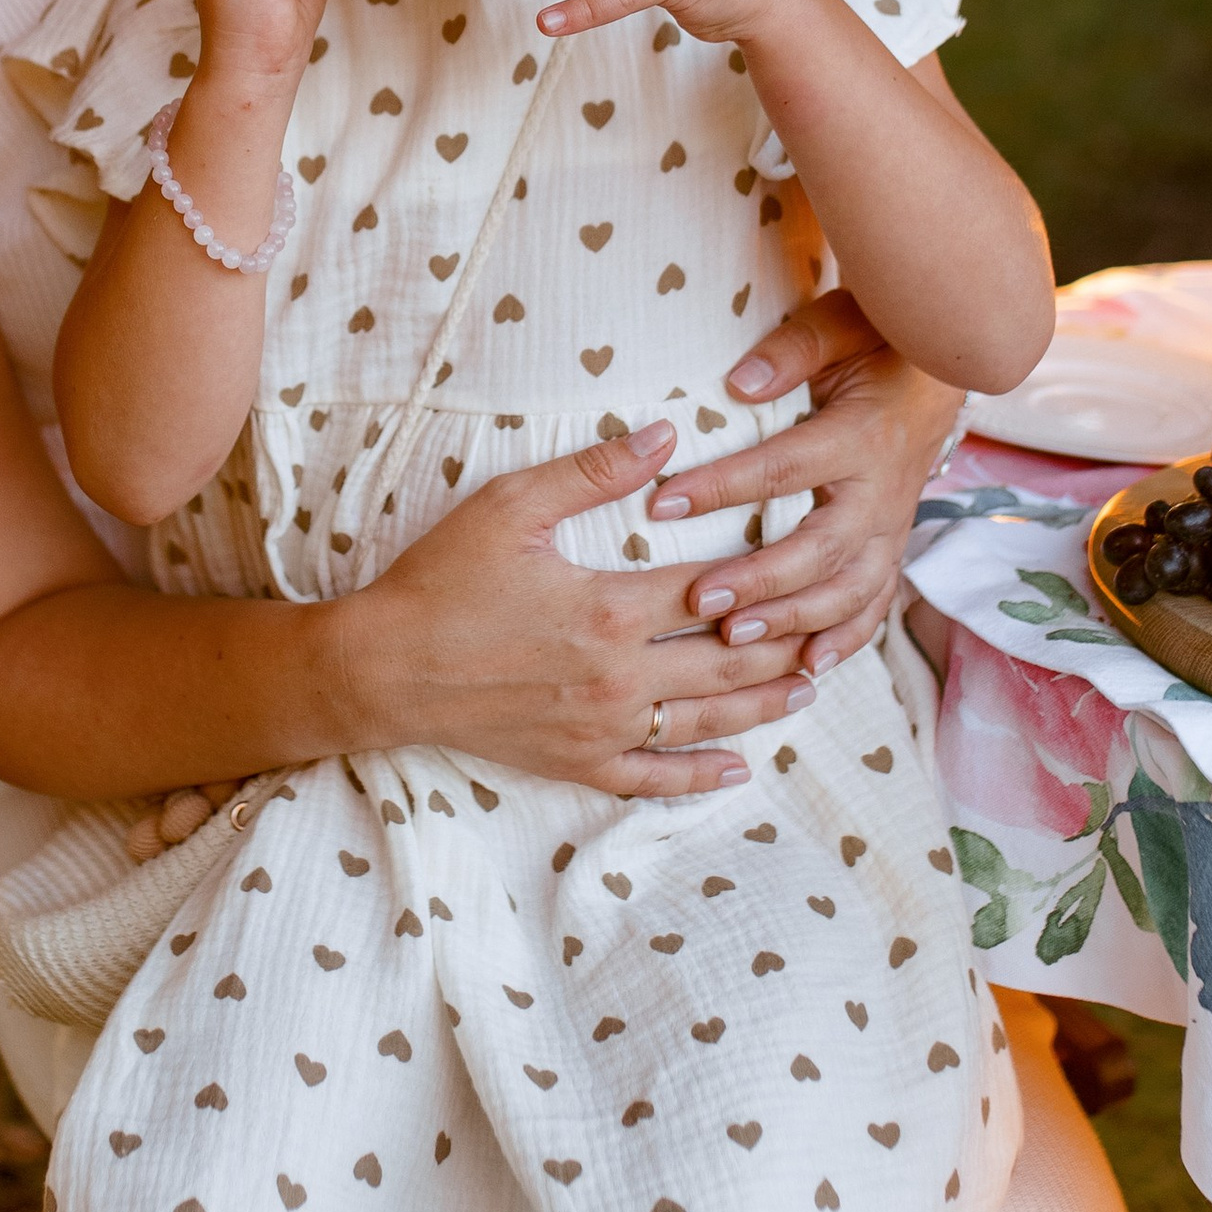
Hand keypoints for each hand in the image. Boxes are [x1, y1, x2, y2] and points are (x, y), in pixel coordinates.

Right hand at [340, 422, 817, 799]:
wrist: (381, 669)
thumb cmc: (439, 581)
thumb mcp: (510, 505)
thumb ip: (593, 470)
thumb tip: (664, 433)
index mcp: (610, 607)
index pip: (713, 591)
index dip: (766, 577)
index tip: (807, 562)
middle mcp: (619, 675)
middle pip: (727, 661)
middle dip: (784, 646)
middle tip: (830, 632)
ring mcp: (601, 726)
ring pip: (705, 721)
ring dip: (761, 705)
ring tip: (805, 689)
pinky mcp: (576, 761)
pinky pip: (652, 778)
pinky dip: (700, 776)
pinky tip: (735, 769)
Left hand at [643, 293, 963, 675]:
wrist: (949, 364)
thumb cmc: (881, 338)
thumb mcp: (842, 322)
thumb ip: (794, 349)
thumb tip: (739, 383)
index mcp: (862, 435)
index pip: (784, 468)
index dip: (723, 487)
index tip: (662, 505)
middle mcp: (882, 491)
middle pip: (821, 550)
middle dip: (759, 581)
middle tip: (698, 601)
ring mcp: (892, 527)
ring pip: (849, 590)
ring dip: (793, 621)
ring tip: (735, 640)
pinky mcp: (891, 546)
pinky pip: (875, 604)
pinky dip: (845, 640)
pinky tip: (806, 667)